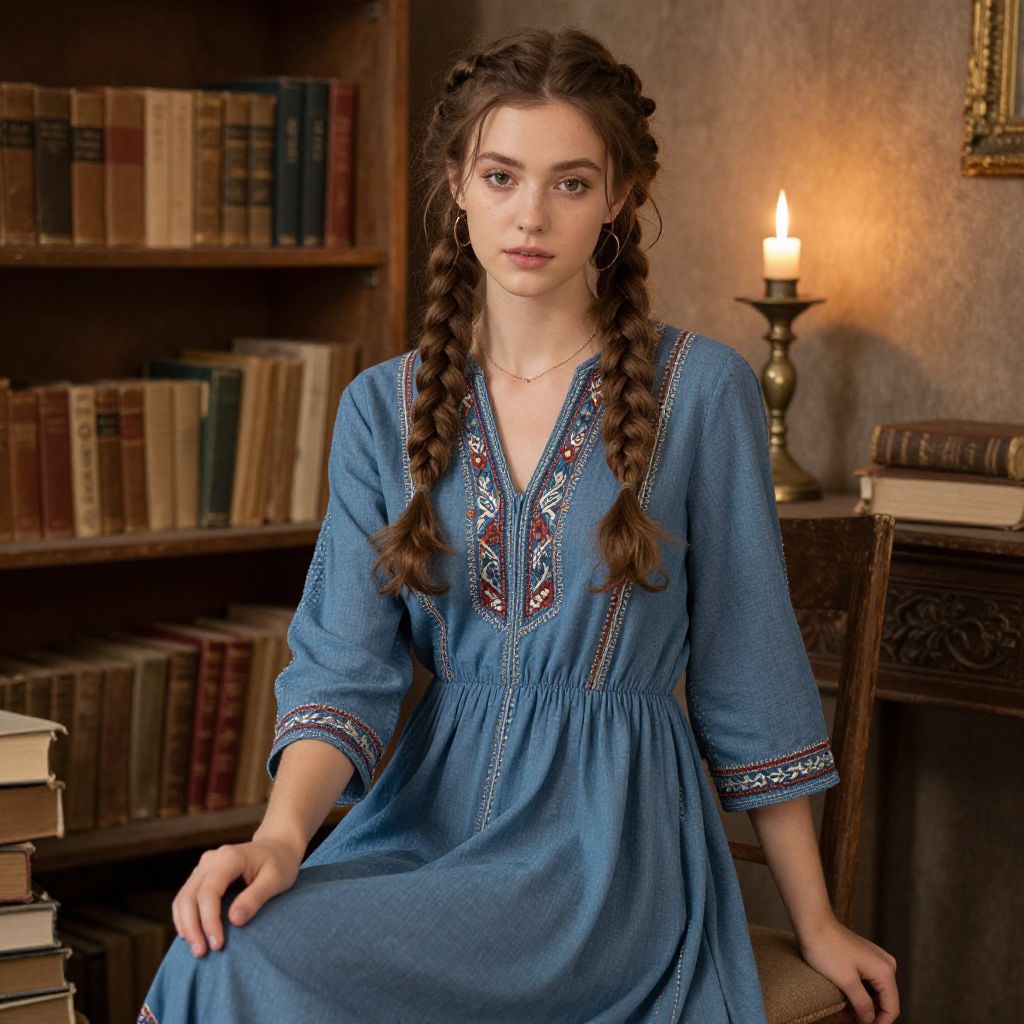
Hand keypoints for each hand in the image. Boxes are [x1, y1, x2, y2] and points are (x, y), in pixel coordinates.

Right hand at [171, 836, 302, 957]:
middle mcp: (212, 859)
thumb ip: (255, 897)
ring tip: (197, 949)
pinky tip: (192, 936)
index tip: (218, 944)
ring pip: (183, 897)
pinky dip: (185, 918)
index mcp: (229, 857)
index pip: (209, 892)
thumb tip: (234, 920)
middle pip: (190, 896)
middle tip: (201, 953)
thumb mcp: (276, 879)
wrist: (277, 847)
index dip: (209, 920)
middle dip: (193, 927)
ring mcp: (204, 866)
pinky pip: (185, 897)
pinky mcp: (201, 875)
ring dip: (185, 925)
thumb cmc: (280, 863)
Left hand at [797, 917, 899, 1022]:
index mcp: (885, 971)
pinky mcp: (865, 956)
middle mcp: (886, 964)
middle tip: (851, 1021)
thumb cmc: (826, 949)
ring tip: (847, 1013)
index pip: (892, 1008)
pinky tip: (846, 999)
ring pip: (876, 992)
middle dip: (871, 1015)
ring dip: (864, 1005)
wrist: (813, 922)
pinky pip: (869, 982)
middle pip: (885, 1000)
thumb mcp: (846, 982)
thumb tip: (870, 1021)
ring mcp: (876, 959)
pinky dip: (860, 993)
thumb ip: (863, 1004)